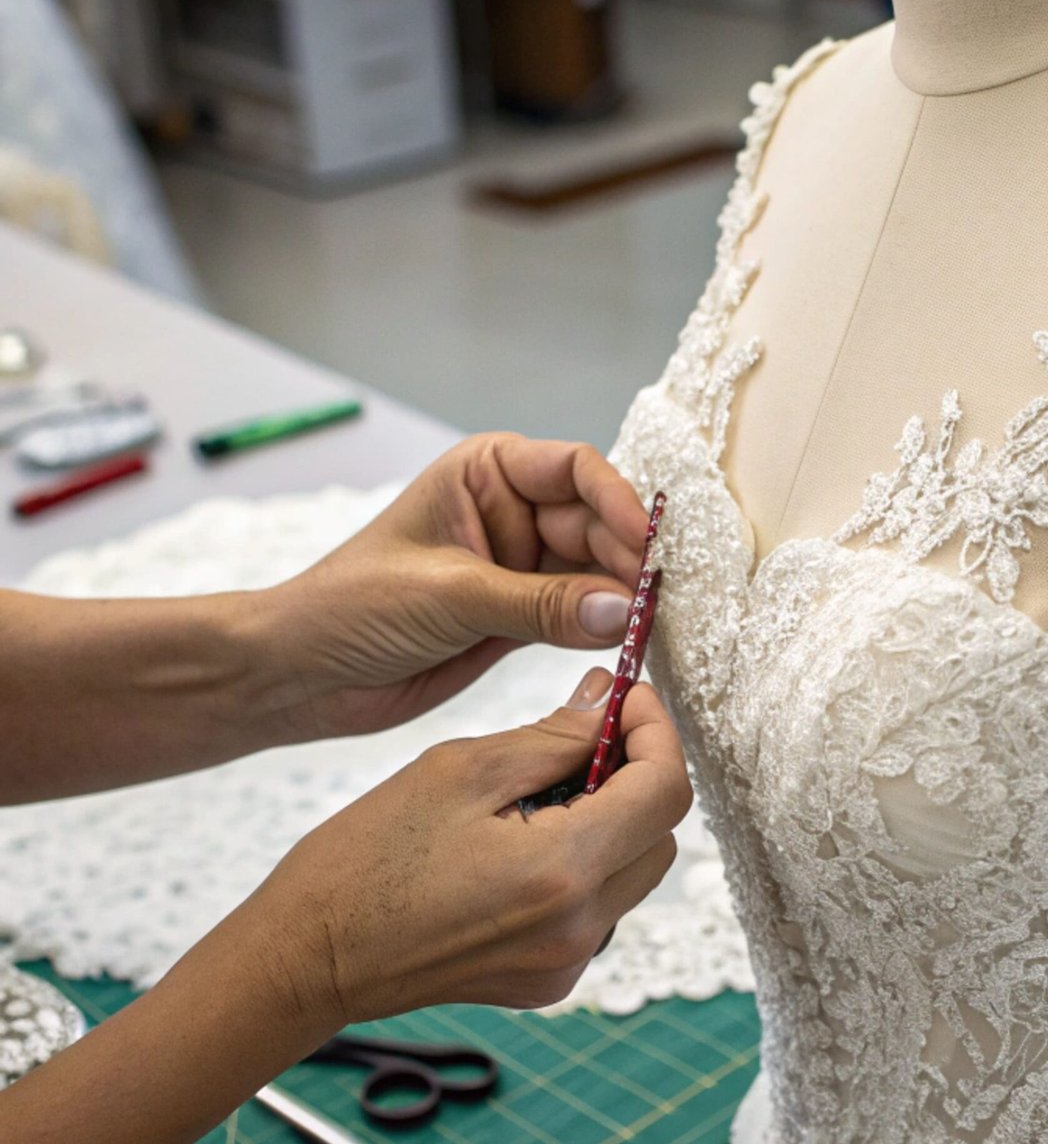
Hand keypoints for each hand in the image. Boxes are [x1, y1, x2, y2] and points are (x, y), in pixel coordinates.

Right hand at [248, 670, 689, 1024]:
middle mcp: (580, 928)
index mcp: (563, 870)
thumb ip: (553, 734)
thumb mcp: (461, 769)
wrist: (306, 957)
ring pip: (636, 871)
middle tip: (587, 733)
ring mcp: (566, 963)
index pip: (666, 790)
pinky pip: (600, 908)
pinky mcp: (548, 980)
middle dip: (638, 773)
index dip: (657, 731)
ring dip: (614, 819)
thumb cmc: (366, 857)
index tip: (629, 698)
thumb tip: (610, 700)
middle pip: (661, 833)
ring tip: (546, 788)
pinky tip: (526, 839)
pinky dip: (586, 864)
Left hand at [253, 434, 649, 741]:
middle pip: (595, 523)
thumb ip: (539, 604)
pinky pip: (579, 617)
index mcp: (485, 473)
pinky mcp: (521, 618)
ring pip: (595, 573)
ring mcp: (519, 567)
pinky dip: (603, 630)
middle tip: (651, 602)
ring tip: (644, 627)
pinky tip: (624, 644)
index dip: (616, 502)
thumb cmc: (349, 608)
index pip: (574, 469)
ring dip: (620, 598)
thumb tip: (621, 610)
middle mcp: (510, 512)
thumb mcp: (448, 596)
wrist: (300, 675)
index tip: (643, 544)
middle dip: (625, 558)